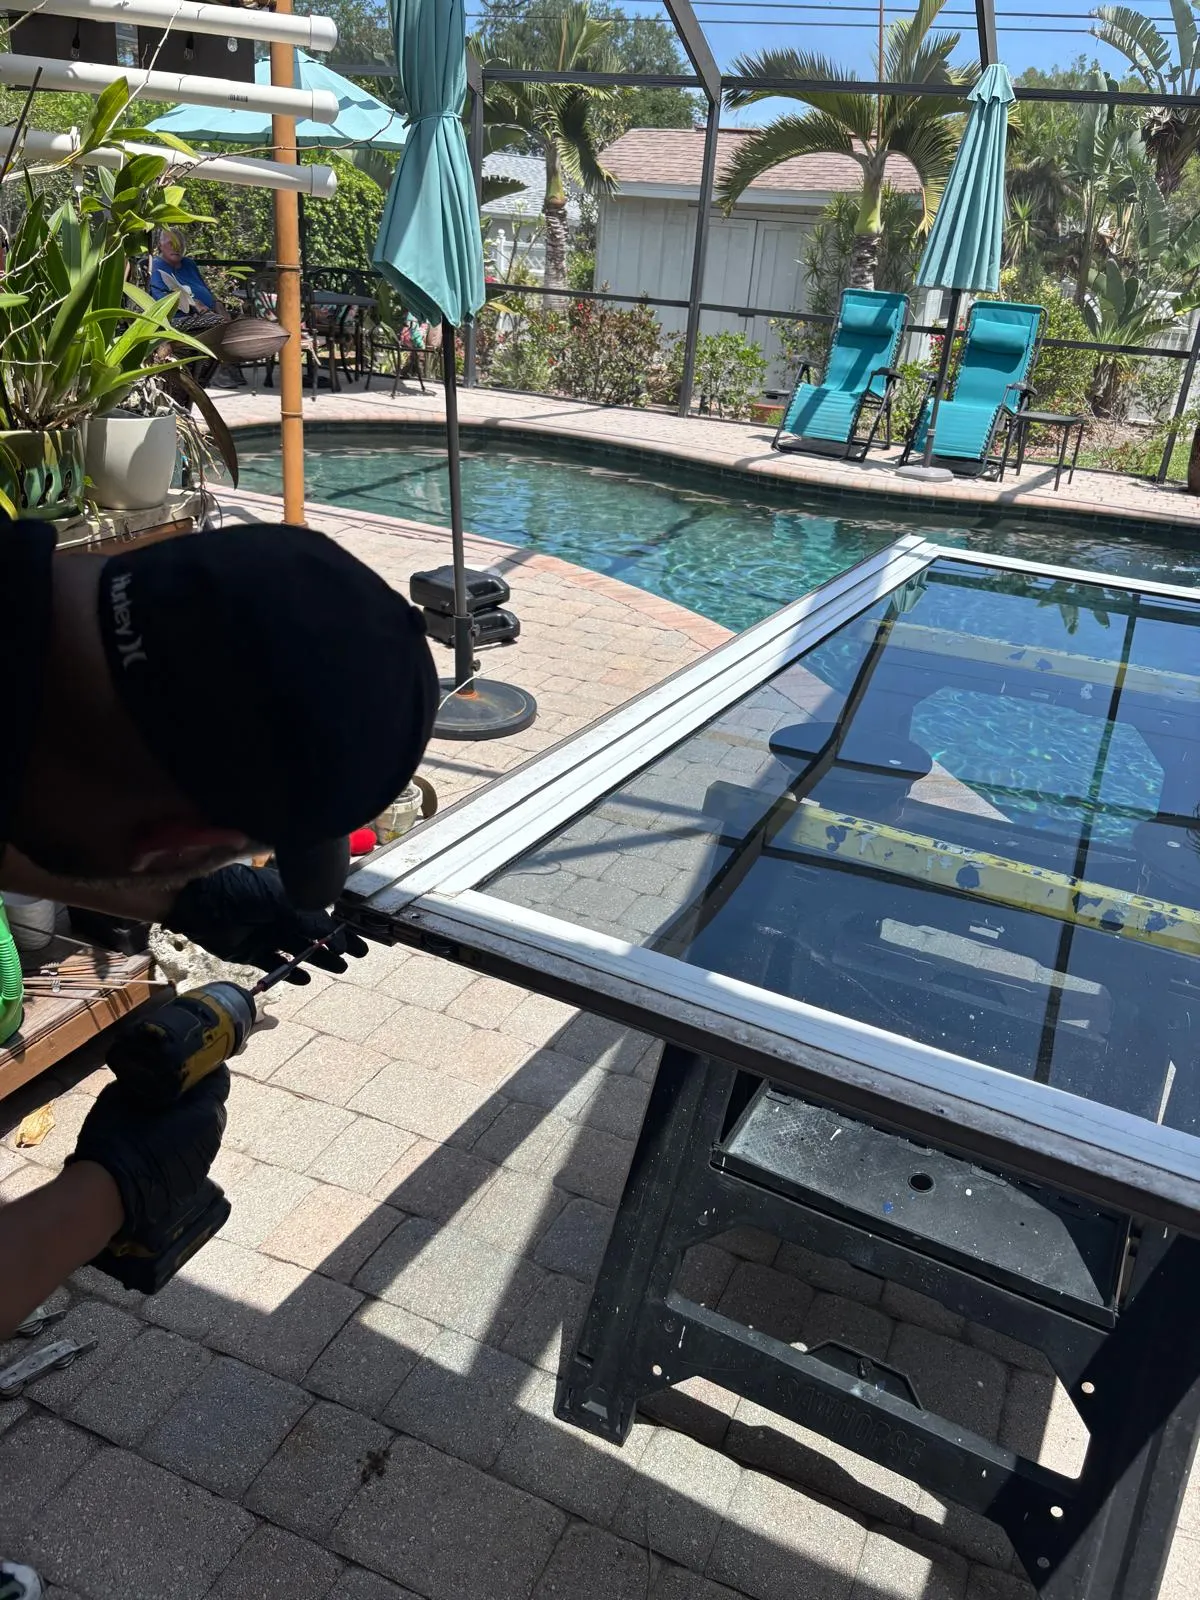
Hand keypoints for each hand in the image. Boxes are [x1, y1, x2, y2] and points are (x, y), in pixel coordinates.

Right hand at [66, 1069, 228, 1242]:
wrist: (105, 1193)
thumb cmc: (116, 1137)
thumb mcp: (124, 1093)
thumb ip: (148, 1081)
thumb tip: (152, 1075)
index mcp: (205, 1112)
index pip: (219, 1080)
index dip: (203, 1069)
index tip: (185, 1066)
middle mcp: (213, 1138)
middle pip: (211, 1106)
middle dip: (194, 1097)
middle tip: (167, 1090)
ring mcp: (204, 1163)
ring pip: (202, 1131)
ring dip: (187, 1122)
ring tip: (159, 1118)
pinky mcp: (191, 1183)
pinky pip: (191, 1153)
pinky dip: (180, 1144)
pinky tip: (155, 1145)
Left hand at [163, 864, 367, 982]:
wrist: (198, 904)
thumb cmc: (239, 893)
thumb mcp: (278, 900)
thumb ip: (306, 918)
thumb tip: (334, 934)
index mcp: (288, 898)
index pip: (320, 916)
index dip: (338, 930)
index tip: (355, 945)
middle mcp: (279, 916)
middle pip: (313, 935)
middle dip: (334, 946)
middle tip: (356, 958)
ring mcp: (265, 934)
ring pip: (298, 951)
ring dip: (317, 960)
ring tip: (338, 969)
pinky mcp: (250, 952)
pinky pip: (275, 964)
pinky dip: (290, 972)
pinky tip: (304, 979)